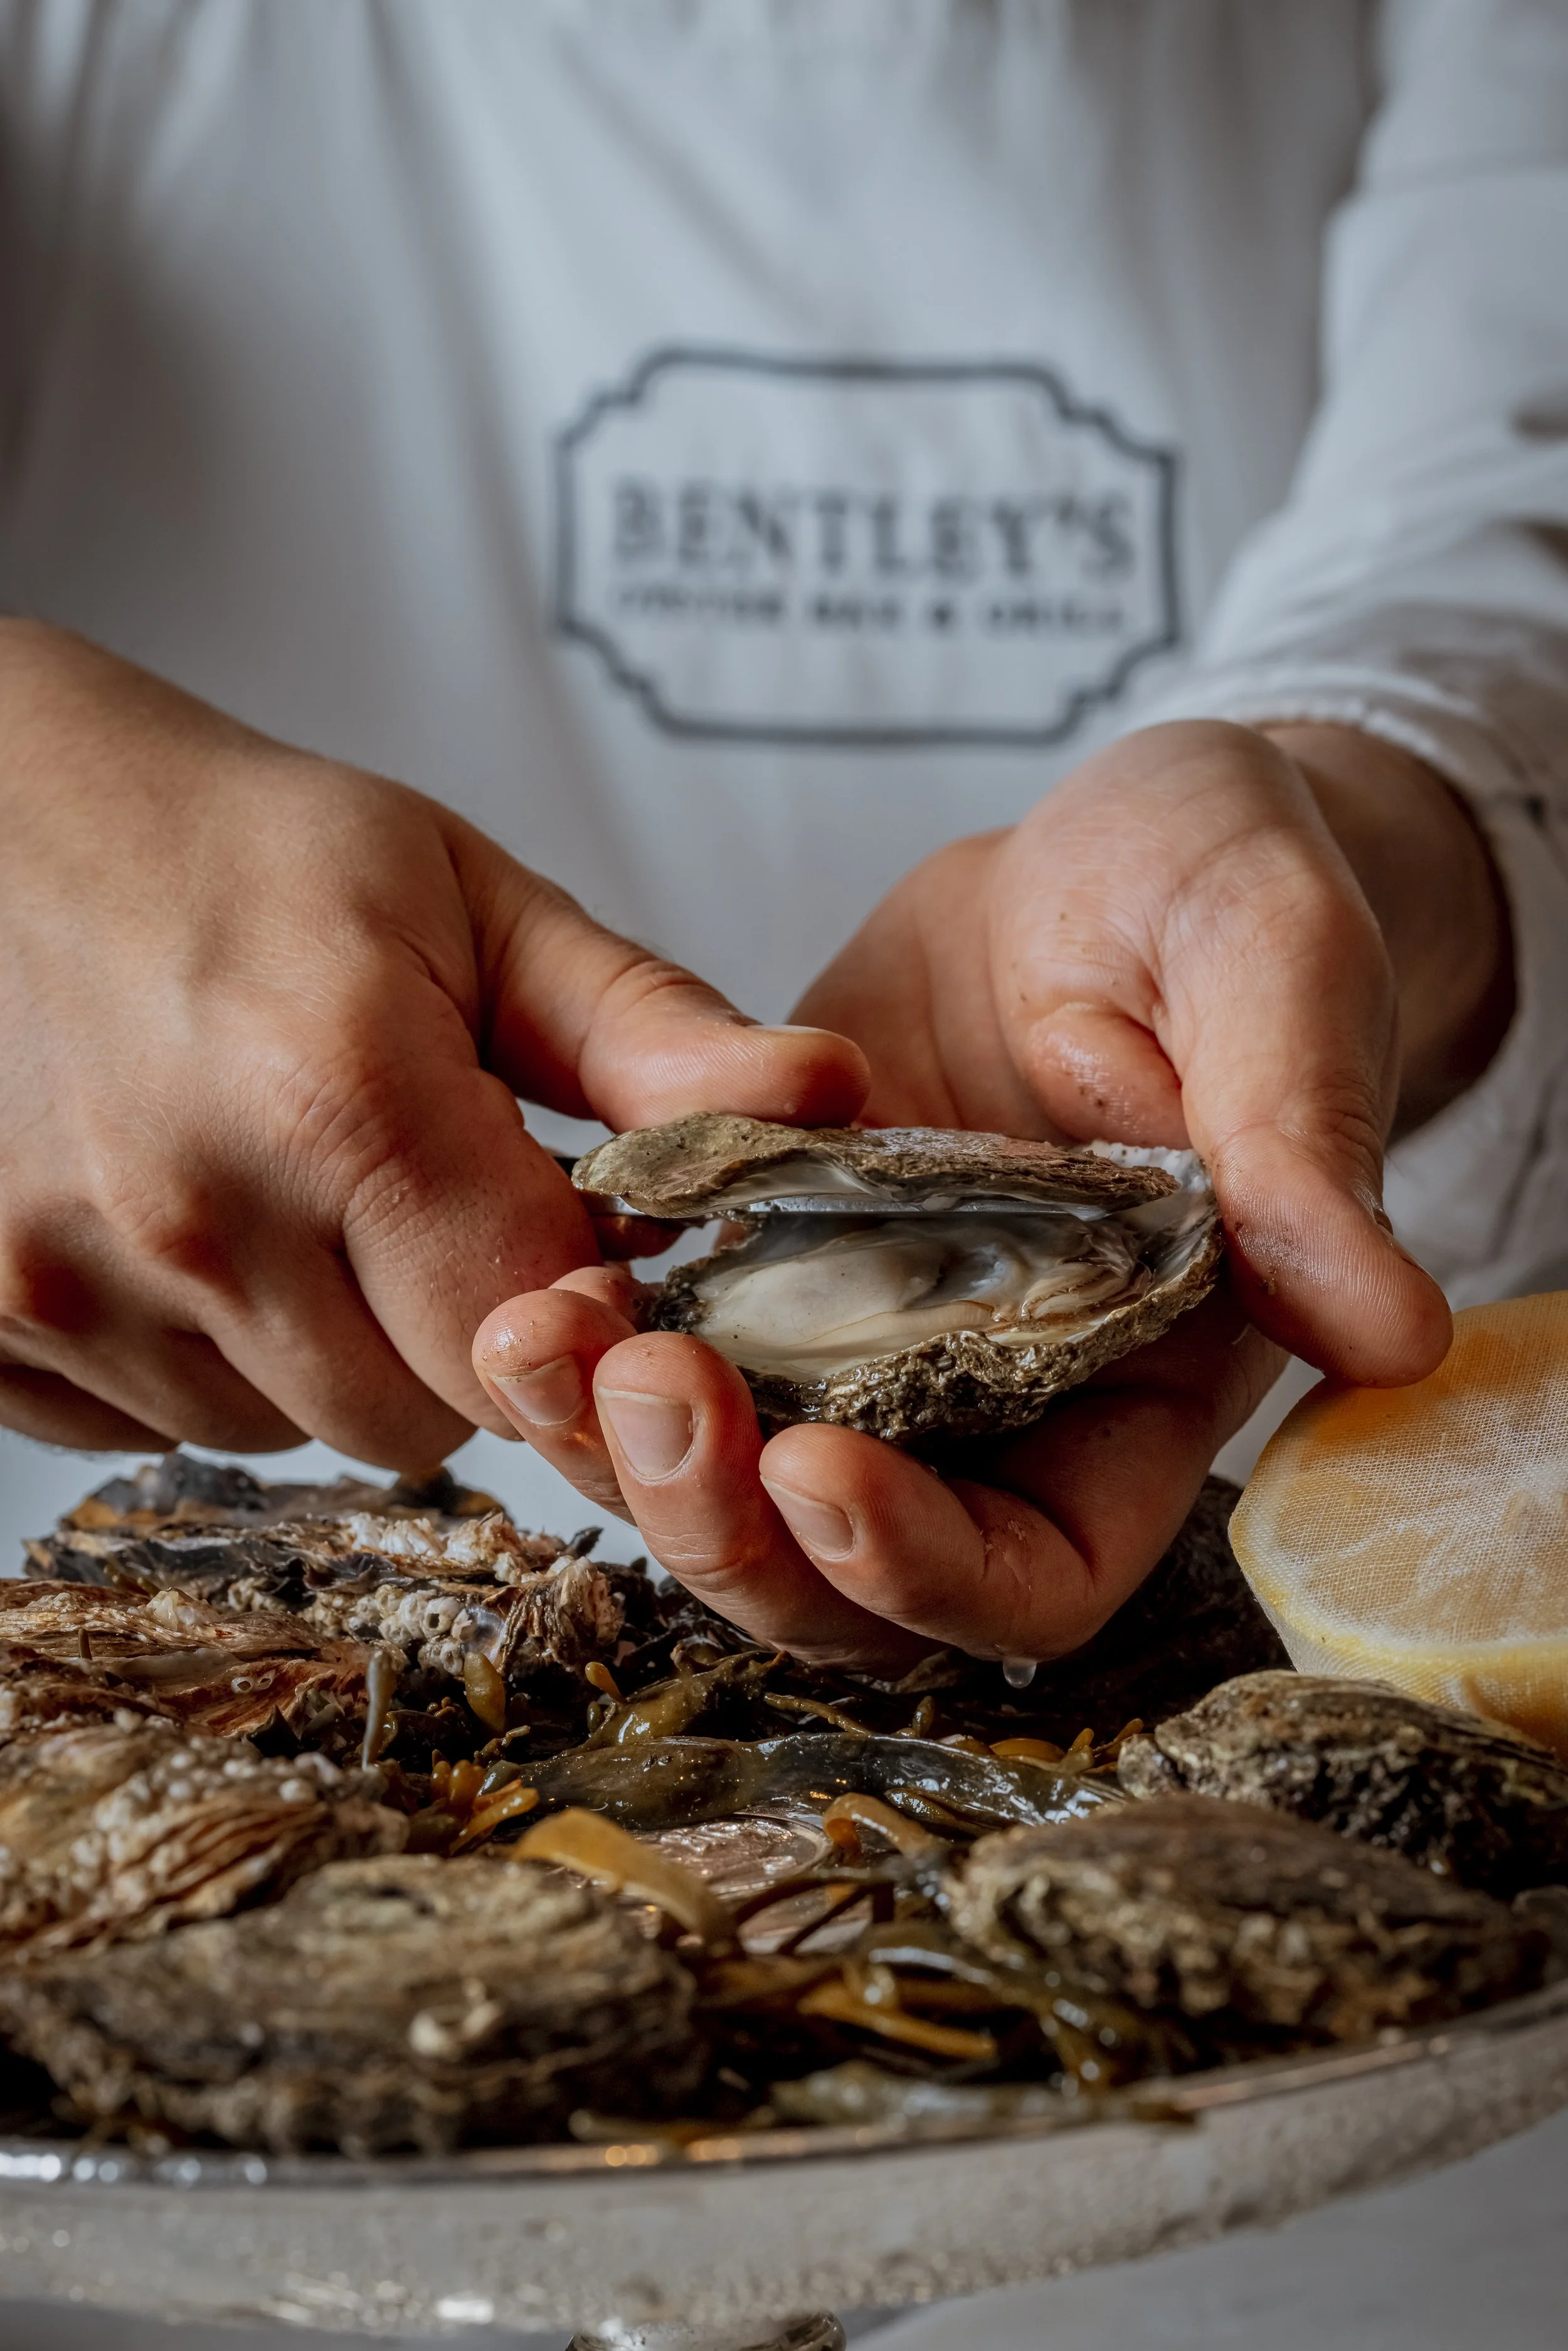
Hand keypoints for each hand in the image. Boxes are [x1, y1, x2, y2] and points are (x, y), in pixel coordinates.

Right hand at [0, 623, 866, 1460]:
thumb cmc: (238, 848)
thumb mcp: (471, 903)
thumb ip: (650, 1035)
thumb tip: (831, 1101)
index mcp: (339, 1098)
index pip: (534, 1335)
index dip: (579, 1313)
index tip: (573, 1245)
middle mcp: (192, 1218)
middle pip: (420, 1419)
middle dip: (465, 1339)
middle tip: (435, 1204)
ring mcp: (65, 1285)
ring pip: (292, 1433)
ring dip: (336, 1352)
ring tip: (307, 1198)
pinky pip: (160, 1428)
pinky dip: (210, 1363)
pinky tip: (205, 1232)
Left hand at [475, 720, 1511, 1670]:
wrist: (1097, 850)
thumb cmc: (1223, 902)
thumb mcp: (1275, 980)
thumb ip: (1303, 1148)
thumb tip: (1388, 1328)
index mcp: (1138, 1385)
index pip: (1039, 1570)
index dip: (929, 1569)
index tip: (821, 1471)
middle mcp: (992, 1400)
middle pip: (846, 1576)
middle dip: (729, 1527)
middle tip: (644, 1392)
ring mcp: (865, 1337)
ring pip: (731, 1482)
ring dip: (628, 1449)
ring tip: (546, 1334)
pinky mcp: (768, 1257)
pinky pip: (670, 1341)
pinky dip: (597, 1335)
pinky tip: (536, 1271)